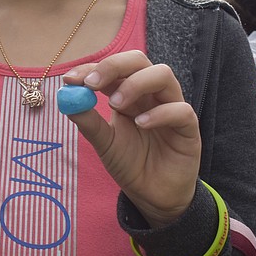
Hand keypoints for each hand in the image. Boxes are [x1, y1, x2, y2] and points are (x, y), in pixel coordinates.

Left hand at [62, 50, 200, 228]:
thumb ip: (88, 121)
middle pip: (138, 60)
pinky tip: (141, 124)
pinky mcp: (189, 127)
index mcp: (128, 92)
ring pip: (163, 75)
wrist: (152, 195)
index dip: (91, 68)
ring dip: (135, 84)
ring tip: (115, 105)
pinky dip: (159, 113)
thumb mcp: (103, 142)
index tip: (70, 80)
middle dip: (113, 66)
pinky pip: (180, 109)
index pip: (112, 69)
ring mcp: (171, 106)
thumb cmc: (129, 163)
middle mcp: (150, 94)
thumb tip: (66, 98)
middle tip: (92, 84)